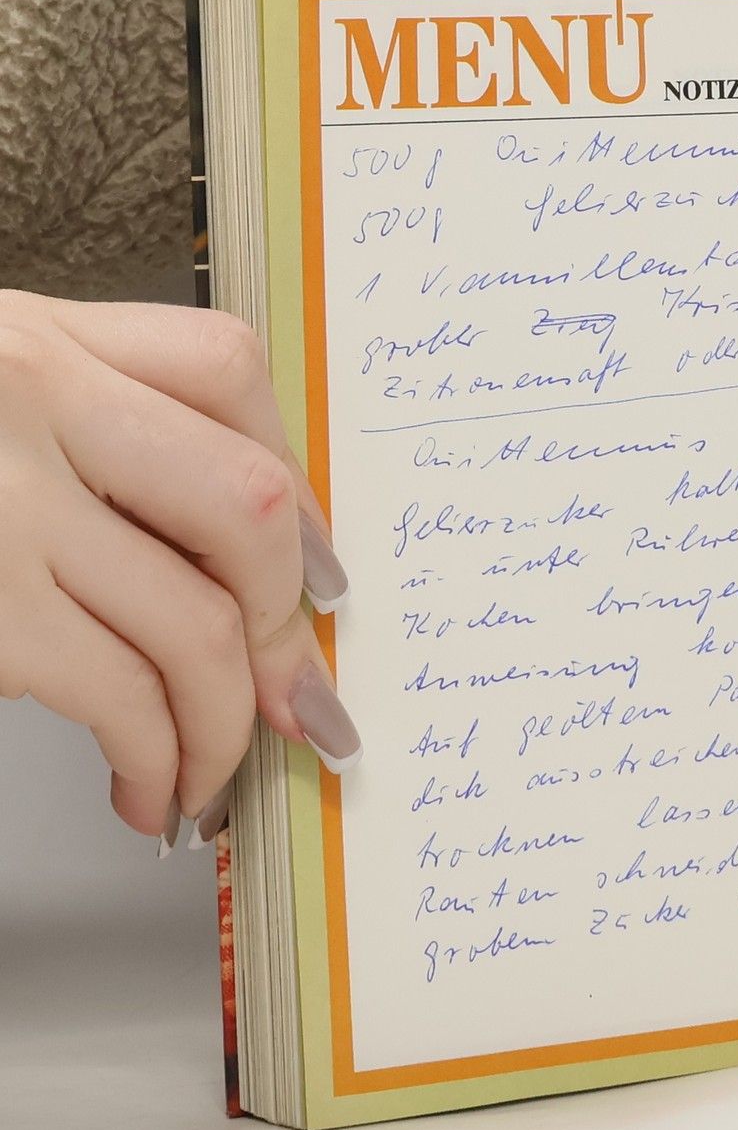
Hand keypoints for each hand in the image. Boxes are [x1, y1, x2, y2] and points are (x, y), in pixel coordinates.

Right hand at [0, 293, 358, 852]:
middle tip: (287, 697)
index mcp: (24, 336)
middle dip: (285, 624)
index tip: (316, 571)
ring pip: (200, 622)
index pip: (225, 370)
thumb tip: (226, 555)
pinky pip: (124, 697)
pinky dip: (162, 762)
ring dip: (227, 725)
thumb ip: (69, 437)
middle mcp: (23, 396)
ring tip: (209, 775)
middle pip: (247, 504)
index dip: (293, 482)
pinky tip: (148, 793)